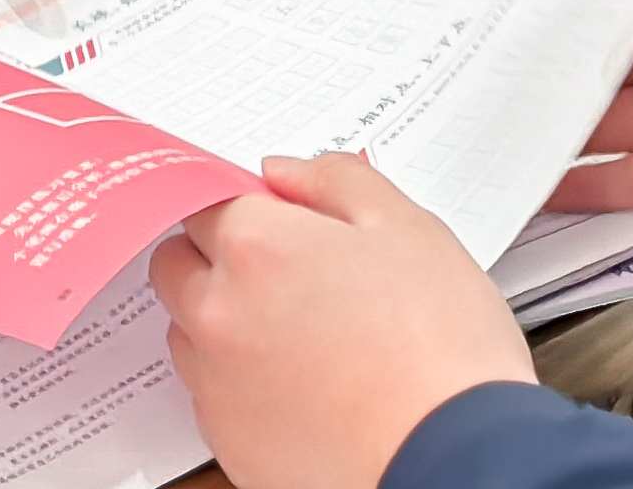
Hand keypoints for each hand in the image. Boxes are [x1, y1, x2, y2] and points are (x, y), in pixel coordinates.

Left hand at [151, 153, 534, 488]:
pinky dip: (240, 382)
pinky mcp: (227, 442)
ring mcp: (216, 384)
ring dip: (223, 320)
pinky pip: (211, 395)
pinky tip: (302, 384)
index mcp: (255, 247)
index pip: (206, 200)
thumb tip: (286, 173)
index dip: (247, 205)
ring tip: (304, 335)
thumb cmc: (442, 350)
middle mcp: (218, 313)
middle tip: (289, 272)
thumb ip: (335, 181)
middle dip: (218, 257)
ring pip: (189, 331)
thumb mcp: (407, 228)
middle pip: (178, 262)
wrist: (453, 458)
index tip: (278, 219)